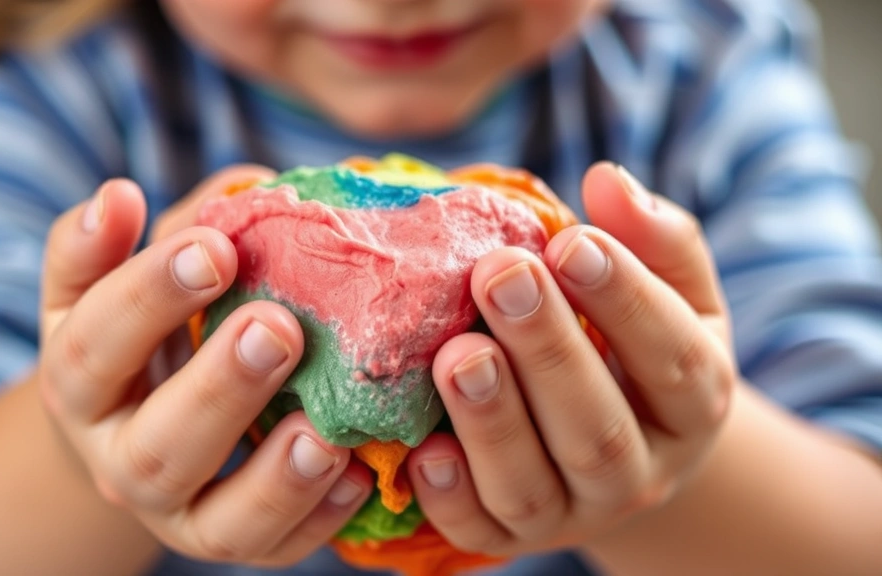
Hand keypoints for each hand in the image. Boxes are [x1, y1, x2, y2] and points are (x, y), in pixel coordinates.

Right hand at [37, 176, 370, 566]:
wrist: (136, 424)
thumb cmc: (154, 329)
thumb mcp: (138, 273)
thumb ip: (182, 228)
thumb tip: (245, 181)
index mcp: (82, 378)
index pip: (94, 342)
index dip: (147, 294)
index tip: (214, 246)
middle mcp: (117, 457)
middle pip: (155, 443)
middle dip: (218, 388)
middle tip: (279, 329)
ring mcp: (175, 512)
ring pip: (214, 522)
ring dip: (272, 479)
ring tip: (323, 433)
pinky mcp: (228, 540)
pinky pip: (270, 548)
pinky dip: (316, 520)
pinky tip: (358, 476)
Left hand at [407, 162, 735, 554]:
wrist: (628, 444)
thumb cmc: (636, 347)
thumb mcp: (670, 291)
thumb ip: (651, 238)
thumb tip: (608, 179)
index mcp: (691, 400)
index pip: (670, 355)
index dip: (624, 299)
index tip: (571, 242)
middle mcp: (640, 469)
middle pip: (596, 427)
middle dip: (547, 350)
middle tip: (500, 275)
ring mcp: (575, 511)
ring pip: (534, 485)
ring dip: (492, 422)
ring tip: (457, 355)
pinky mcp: (515, 537)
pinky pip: (481, 531)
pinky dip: (450, 499)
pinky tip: (421, 451)